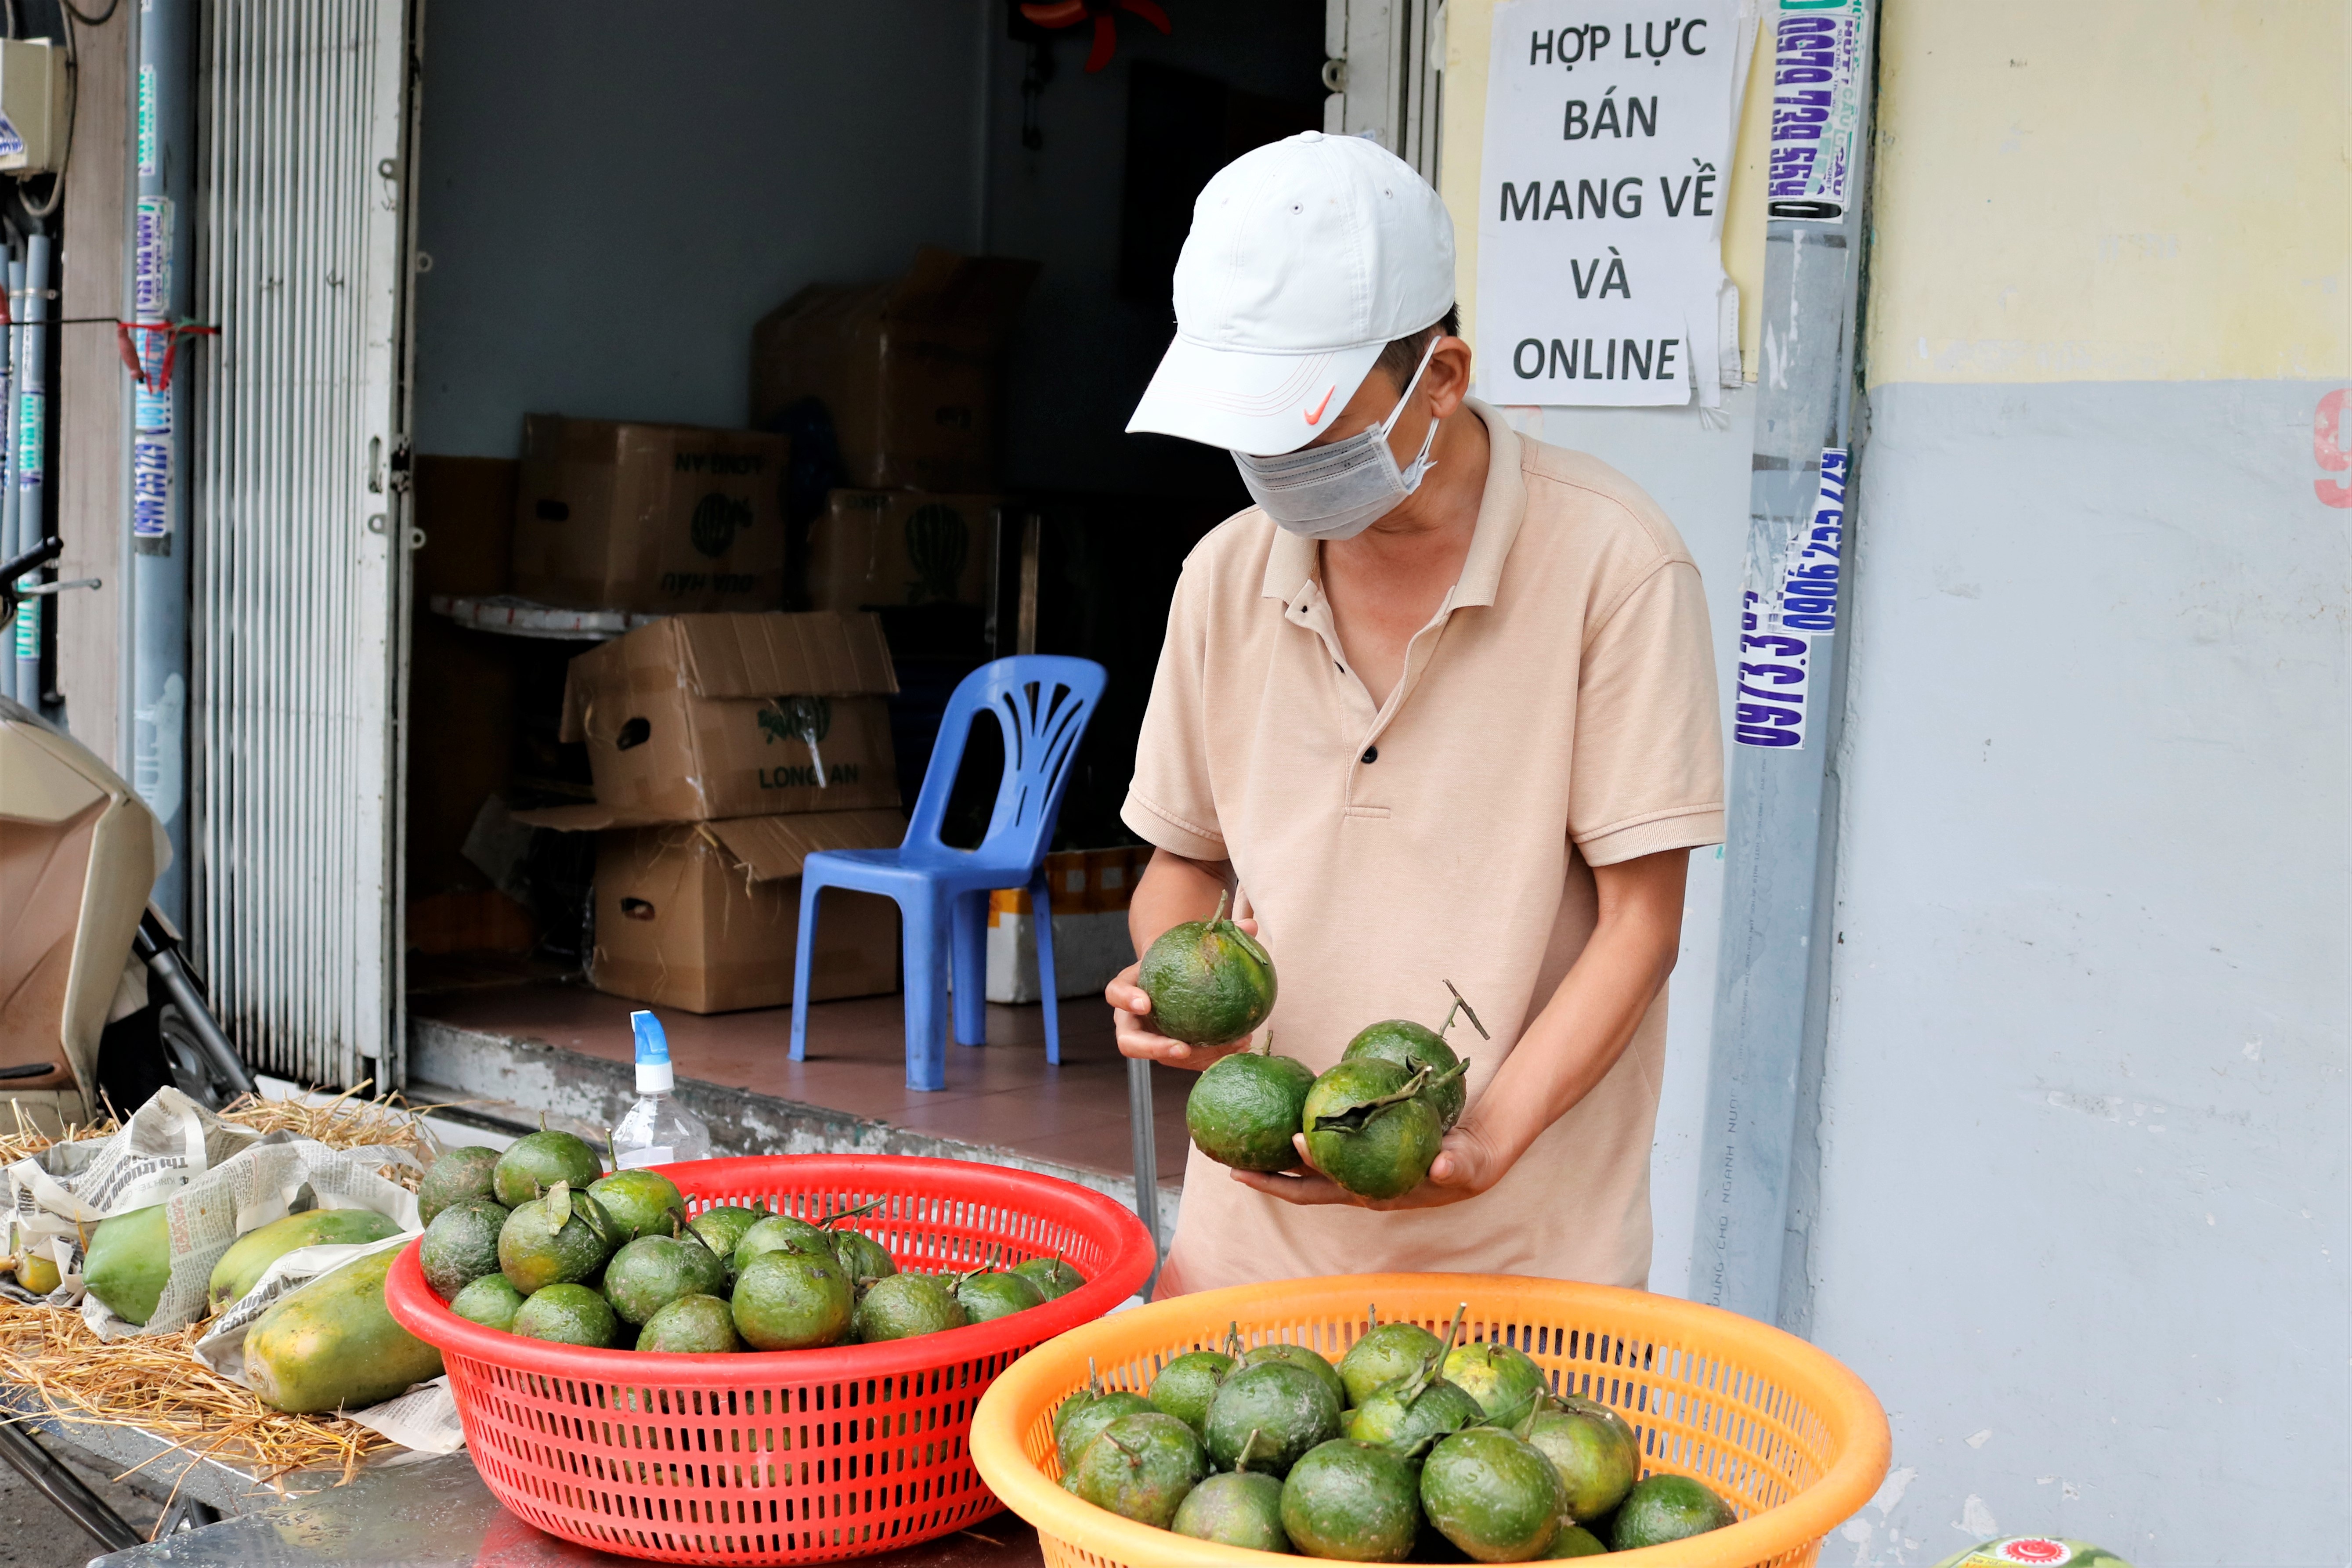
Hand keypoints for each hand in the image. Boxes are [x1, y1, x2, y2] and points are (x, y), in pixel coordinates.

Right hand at [1107, 918, 1261, 1069]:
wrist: (1173, 974)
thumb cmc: (1178, 954)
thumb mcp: (1187, 941)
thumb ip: (1216, 933)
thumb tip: (1250, 925)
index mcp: (1128, 988)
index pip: (1116, 993)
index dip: (1126, 1000)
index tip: (1146, 1004)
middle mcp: (1131, 1019)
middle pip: (1129, 1042)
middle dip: (1152, 1048)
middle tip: (1182, 1047)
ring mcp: (1148, 1039)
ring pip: (1162, 1058)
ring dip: (1193, 1059)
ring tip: (1226, 1048)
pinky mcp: (1168, 1051)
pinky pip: (1186, 1061)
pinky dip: (1210, 1057)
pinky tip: (1241, 1046)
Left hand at [1227, 1118, 1511, 1210]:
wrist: (1472, 1158)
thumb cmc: (1467, 1164)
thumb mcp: (1466, 1167)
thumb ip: (1455, 1167)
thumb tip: (1441, 1167)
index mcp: (1373, 1193)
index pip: (1329, 1188)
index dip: (1306, 1173)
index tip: (1291, 1143)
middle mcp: (1355, 1184)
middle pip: (1301, 1184)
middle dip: (1266, 1175)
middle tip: (1230, 1159)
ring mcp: (1353, 1169)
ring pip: (1305, 1165)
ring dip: (1274, 1154)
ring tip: (1241, 1134)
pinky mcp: (1357, 1150)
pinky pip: (1323, 1141)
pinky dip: (1305, 1126)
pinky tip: (1292, 1099)